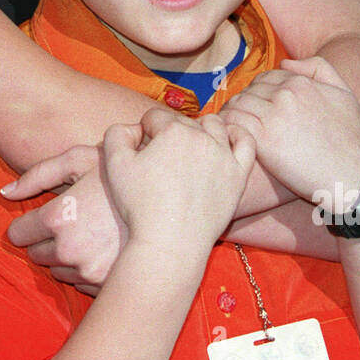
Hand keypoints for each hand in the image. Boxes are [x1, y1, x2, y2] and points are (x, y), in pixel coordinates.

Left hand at [3, 145, 127, 294]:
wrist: (172, 206)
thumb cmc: (125, 177)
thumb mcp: (83, 160)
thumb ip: (38, 173)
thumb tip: (4, 192)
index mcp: (58, 217)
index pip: (18, 234)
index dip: (28, 225)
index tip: (43, 218)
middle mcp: (68, 250)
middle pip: (36, 255)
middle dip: (48, 241)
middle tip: (72, 224)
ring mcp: (88, 271)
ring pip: (59, 271)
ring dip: (67, 257)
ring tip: (92, 236)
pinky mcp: (105, 286)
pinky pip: (82, 283)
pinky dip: (87, 270)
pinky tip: (105, 250)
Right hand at [101, 108, 255, 258]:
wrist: (170, 242)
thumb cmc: (140, 206)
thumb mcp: (114, 165)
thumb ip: (117, 134)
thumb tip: (134, 127)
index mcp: (172, 130)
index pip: (154, 117)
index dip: (144, 131)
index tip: (141, 151)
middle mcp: (201, 136)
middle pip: (183, 122)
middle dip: (169, 133)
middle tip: (161, 159)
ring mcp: (223, 155)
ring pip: (214, 125)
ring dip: (200, 129)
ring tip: (189, 148)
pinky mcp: (238, 174)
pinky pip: (245, 142)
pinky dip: (237, 135)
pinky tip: (225, 141)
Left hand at [220, 56, 359, 204]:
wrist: (349, 175)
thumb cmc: (350, 138)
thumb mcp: (344, 93)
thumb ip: (319, 68)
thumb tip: (285, 63)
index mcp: (300, 82)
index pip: (265, 78)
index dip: (259, 92)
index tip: (257, 108)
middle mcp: (285, 94)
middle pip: (249, 90)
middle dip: (245, 103)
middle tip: (242, 120)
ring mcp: (272, 115)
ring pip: (236, 104)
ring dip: (232, 115)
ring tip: (232, 129)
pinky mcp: (262, 139)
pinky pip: (232, 122)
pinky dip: (227, 127)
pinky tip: (230, 138)